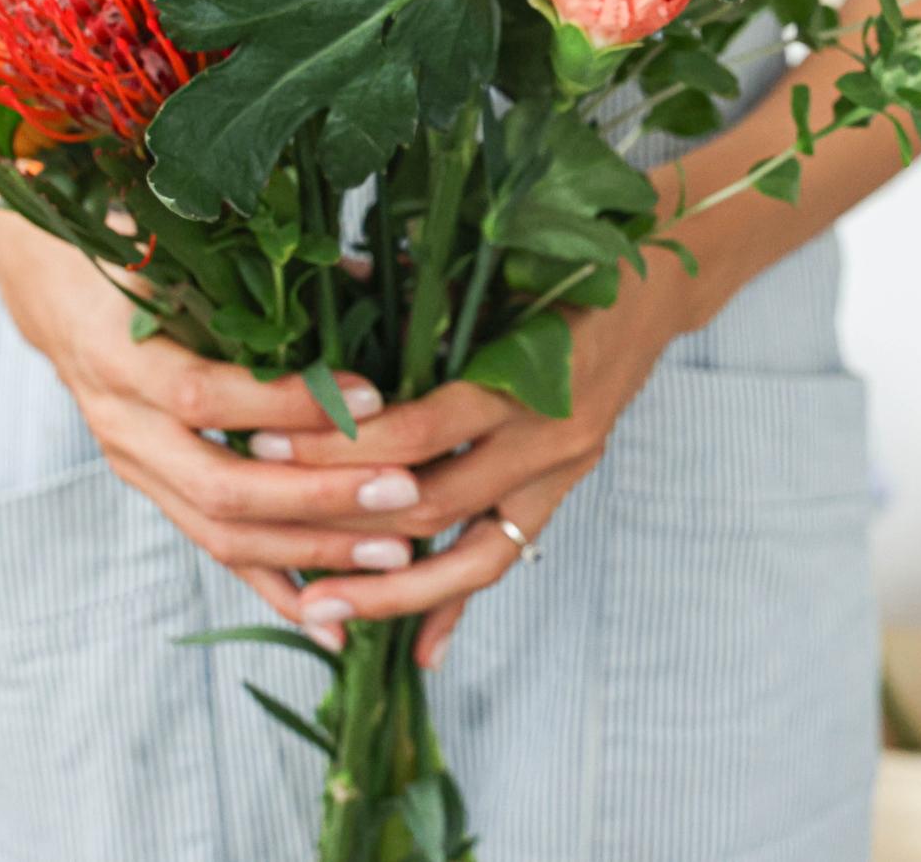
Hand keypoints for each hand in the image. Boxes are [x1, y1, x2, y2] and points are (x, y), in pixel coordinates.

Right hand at [0, 235, 427, 644]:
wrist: (57, 287)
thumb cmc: (130, 249)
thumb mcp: (180, 243)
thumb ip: (268, 265)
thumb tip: (376, 277)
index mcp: (124, 354)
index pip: (207, 393)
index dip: (290, 402)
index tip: (373, 399)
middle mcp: (124, 424)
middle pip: (221, 485)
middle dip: (320, 498)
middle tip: (405, 494)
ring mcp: (138, 467)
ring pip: (222, 532)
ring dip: (313, 550)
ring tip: (396, 556)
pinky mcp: (156, 492)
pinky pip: (218, 553)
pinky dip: (277, 590)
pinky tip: (335, 622)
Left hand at [245, 269, 705, 668]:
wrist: (652, 292)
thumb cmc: (564, 267)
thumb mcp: (492, 271)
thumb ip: (412, 293)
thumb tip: (325, 283)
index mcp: (528, 375)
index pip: (423, 430)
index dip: (345, 444)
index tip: (270, 443)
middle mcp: (550, 436)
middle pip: (438, 503)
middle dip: (346, 520)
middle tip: (268, 529)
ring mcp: (561, 472)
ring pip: (475, 557)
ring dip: (395, 591)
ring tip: (320, 609)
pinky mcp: (562, 492)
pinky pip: (504, 559)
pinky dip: (459, 605)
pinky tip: (419, 652)